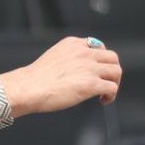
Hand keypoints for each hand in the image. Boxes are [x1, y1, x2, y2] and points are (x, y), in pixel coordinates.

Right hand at [0, 36, 121, 116]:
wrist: (28, 88)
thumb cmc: (35, 78)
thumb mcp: (53, 57)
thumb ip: (68, 58)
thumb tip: (75, 72)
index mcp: (73, 44)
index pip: (98, 46)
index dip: (101, 60)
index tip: (98, 69)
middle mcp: (84, 53)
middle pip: (112, 57)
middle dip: (111, 70)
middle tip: (106, 81)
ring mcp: (89, 68)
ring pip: (116, 71)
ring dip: (114, 83)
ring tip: (106, 93)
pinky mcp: (91, 84)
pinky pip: (112, 87)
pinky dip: (111, 95)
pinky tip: (103, 100)